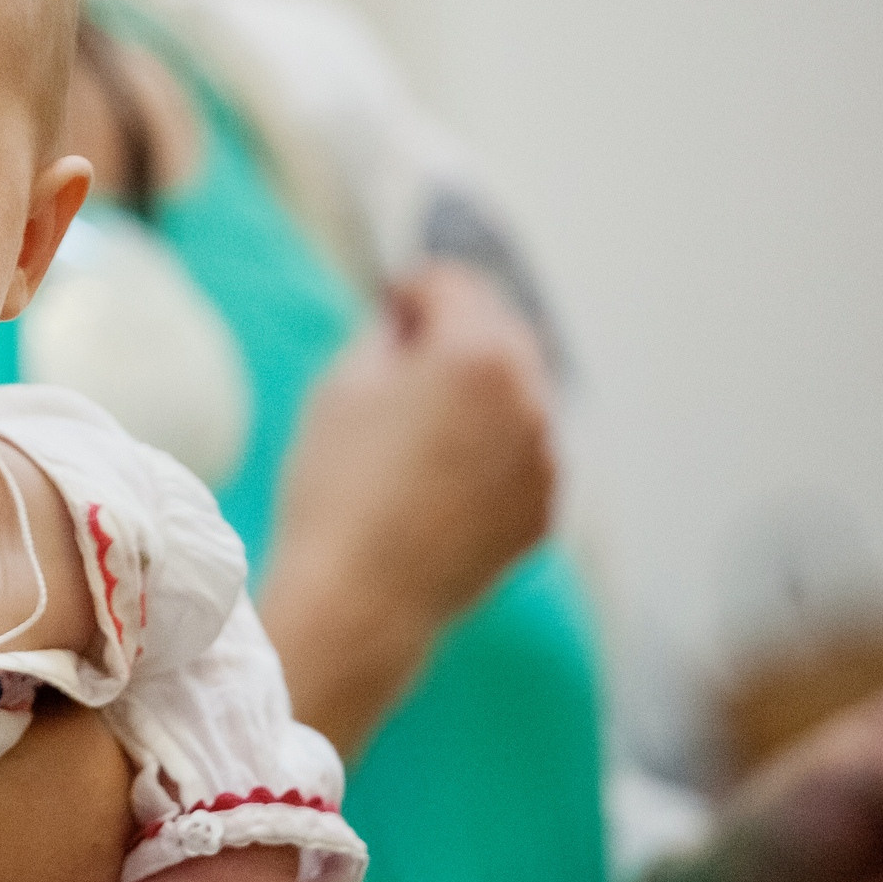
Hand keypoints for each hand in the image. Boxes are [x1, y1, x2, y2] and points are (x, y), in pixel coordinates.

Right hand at [262, 262, 553, 751]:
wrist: (359, 596)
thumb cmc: (337, 487)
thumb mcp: (341, 385)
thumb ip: (386, 334)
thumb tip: (408, 322)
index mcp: (479, 354)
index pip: (455, 285)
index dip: (414, 287)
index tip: (389, 301)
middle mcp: (530, 398)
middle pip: (499, 333)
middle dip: (456, 334)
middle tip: (406, 354)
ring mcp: (545, 458)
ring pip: (517, 395)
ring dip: (479, 392)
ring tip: (421, 423)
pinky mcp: (543, 507)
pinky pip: (523, 453)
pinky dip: (492, 447)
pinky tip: (439, 474)